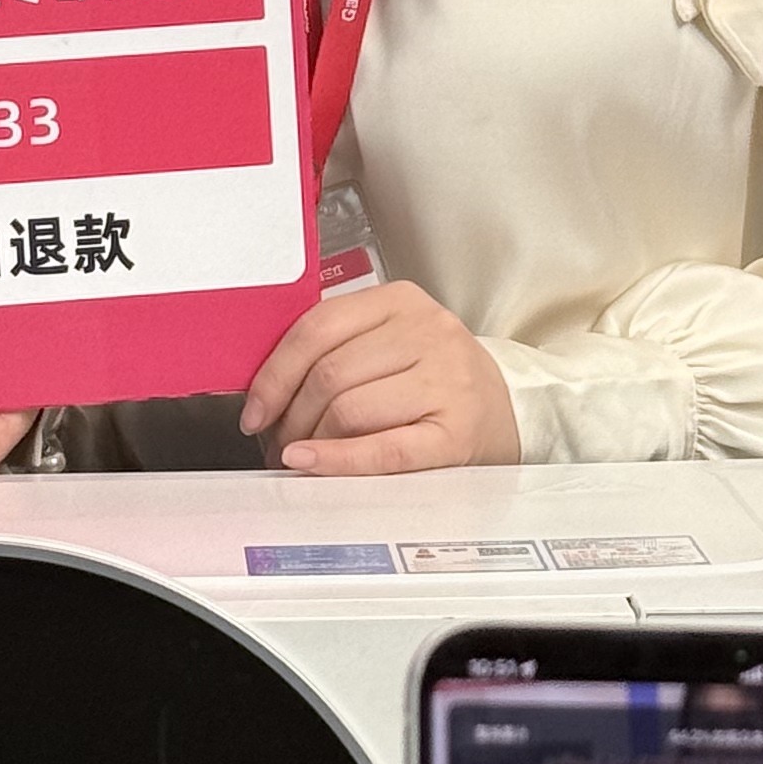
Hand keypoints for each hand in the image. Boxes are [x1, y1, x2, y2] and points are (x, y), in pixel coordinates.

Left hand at [239, 282, 519, 476]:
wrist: (507, 411)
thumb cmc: (434, 379)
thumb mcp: (392, 343)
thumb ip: (338, 349)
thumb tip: (265, 391)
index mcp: (401, 301)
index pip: (317, 328)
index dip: (274, 374)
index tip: (255, 409)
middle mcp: (429, 332)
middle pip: (329, 374)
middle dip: (289, 416)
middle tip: (275, 442)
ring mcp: (447, 381)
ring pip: (348, 410)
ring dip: (309, 441)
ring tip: (299, 456)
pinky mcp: (457, 432)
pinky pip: (382, 448)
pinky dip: (336, 459)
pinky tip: (308, 462)